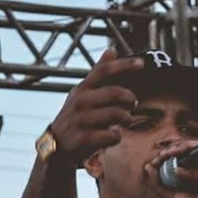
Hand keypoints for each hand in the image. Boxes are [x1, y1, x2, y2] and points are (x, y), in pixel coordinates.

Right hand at [47, 48, 145, 165]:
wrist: (55, 147)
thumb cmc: (76, 117)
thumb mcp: (83, 93)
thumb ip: (97, 74)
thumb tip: (111, 50)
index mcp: (83, 88)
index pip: (104, 70)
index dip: (124, 65)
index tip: (141, 63)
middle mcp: (81, 101)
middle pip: (114, 92)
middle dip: (130, 98)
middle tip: (133, 104)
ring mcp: (82, 120)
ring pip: (116, 114)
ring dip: (126, 118)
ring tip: (125, 121)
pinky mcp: (84, 138)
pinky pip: (111, 135)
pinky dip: (117, 136)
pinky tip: (113, 136)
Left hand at [142, 144, 197, 197]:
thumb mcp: (171, 196)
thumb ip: (158, 184)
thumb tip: (147, 167)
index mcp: (193, 169)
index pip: (179, 154)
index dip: (166, 154)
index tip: (155, 161)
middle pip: (187, 149)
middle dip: (171, 149)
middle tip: (160, 156)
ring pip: (196, 151)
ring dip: (179, 150)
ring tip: (167, 155)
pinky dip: (189, 171)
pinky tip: (178, 173)